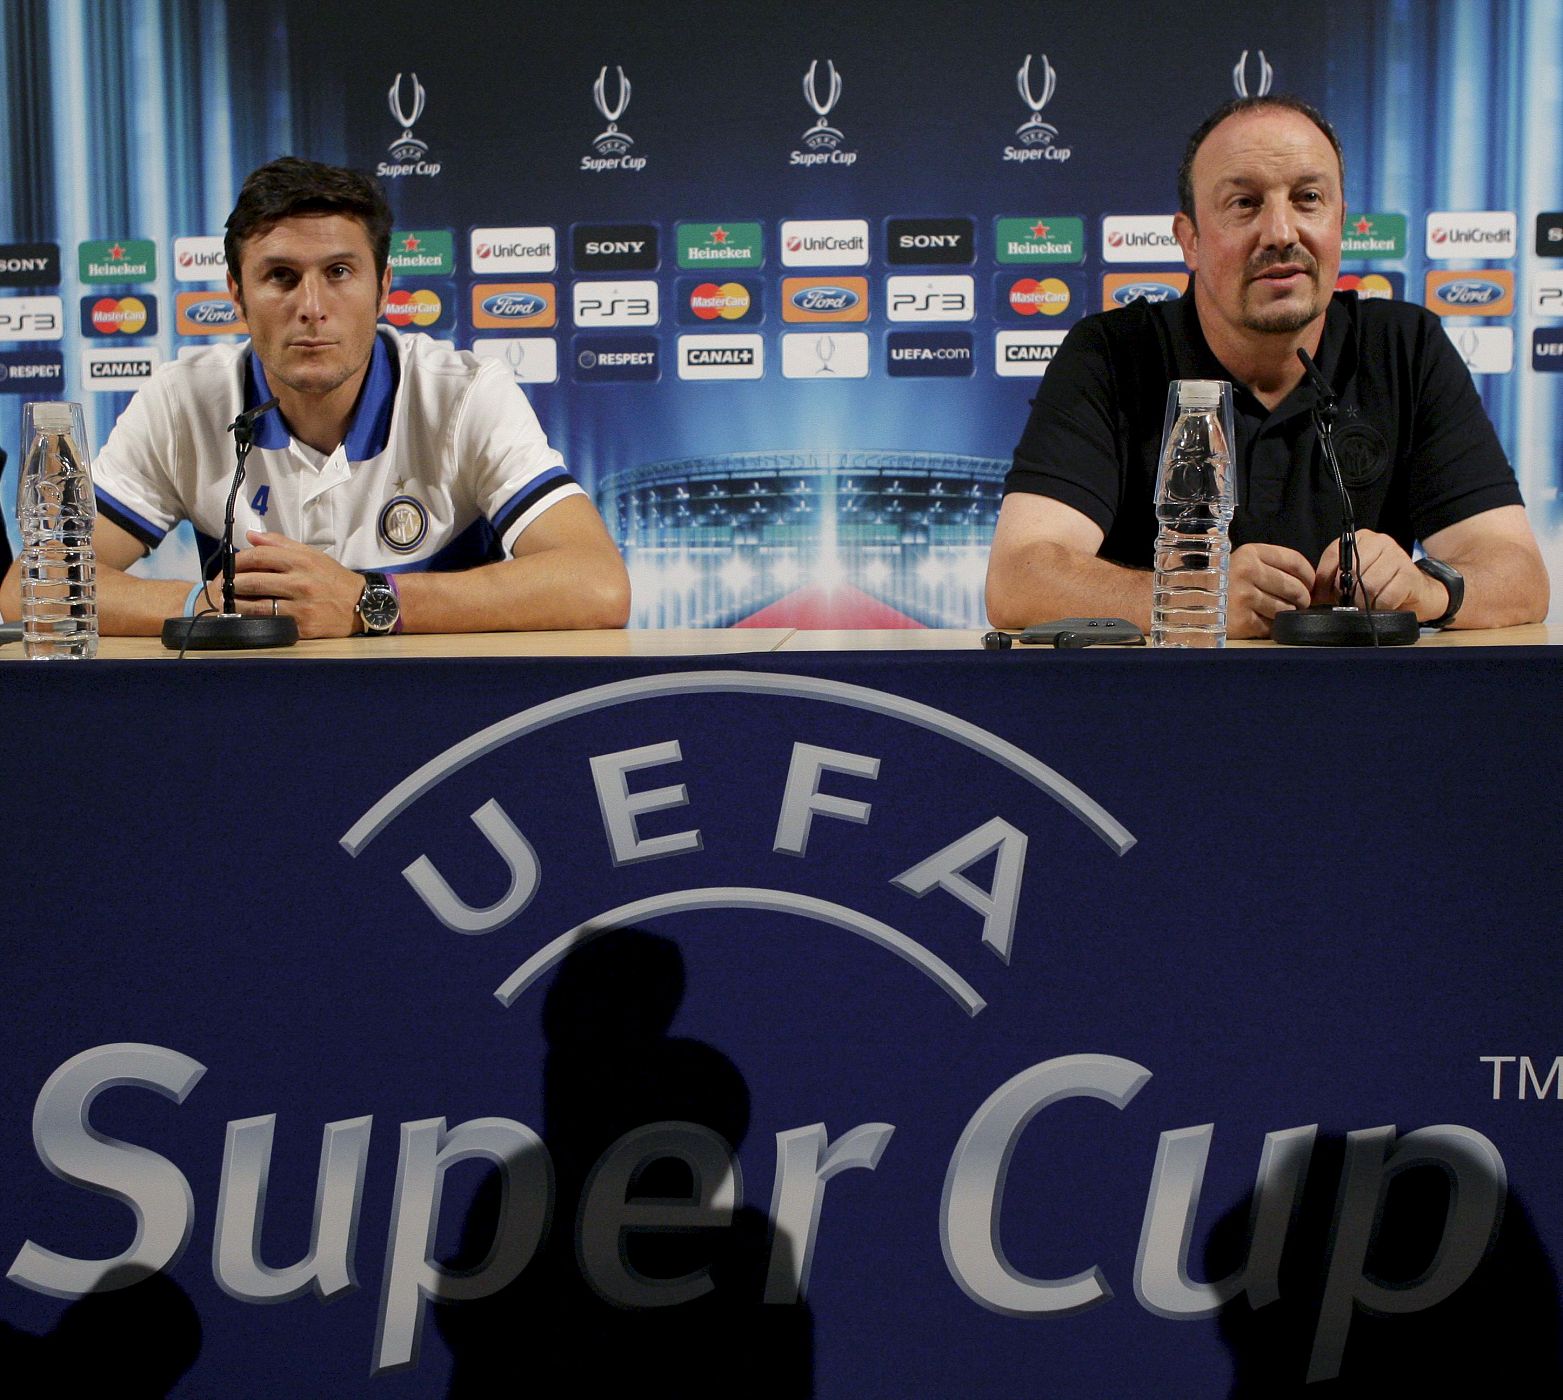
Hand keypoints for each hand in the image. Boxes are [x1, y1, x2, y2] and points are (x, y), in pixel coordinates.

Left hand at [231, 530, 364, 637]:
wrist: (362, 604)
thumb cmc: (333, 578)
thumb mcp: (311, 555)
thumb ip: (280, 544)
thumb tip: (250, 536)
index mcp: (301, 561)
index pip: (259, 556)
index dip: (237, 561)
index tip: (229, 567)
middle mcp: (300, 582)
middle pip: (254, 581)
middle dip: (232, 584)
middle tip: (221, 586)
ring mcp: (301, 606)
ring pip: (257, 605)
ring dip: (237, 604)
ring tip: (227, 602)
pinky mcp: (303, 626)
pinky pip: (270, 622)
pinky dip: (254, 620)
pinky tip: (245, 617)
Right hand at [1228, 542, 1314, 637]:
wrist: (1185, 602)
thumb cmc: (1219, 583)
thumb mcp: (1240, 562)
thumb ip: (1268, 564)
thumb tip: (1307, 581)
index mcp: (1250, 553)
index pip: (1295, 562)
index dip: (1309, 576)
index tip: (1309, 585)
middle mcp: (1246, 572)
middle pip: (1295, 588)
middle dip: (1301, 599)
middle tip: (1297, 604)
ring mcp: (1243, 597)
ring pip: (1286, 609)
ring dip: (1286, 615)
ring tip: (1276, 613)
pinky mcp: (1241, 621)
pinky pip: (1271, 627)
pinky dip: (1271, 628)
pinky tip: (1260, 623)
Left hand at [1314, 530, 1443, 617]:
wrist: (1419, 591)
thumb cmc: (1381, 585)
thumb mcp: (1353, 578)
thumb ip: (1331, 582)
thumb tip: (1311, 596)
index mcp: (1360, 539)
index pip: (1333, 556)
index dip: (1325, 581)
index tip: (1325, 596)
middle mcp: (1380, 541)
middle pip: (1350, 572)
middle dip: (1345, 594)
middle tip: (1349, 603)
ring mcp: (1397, 556)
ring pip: (1367, 585)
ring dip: (1363, 603)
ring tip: (1366, 606)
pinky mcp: (1409, 574)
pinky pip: (1385, 597)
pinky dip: (1379, 607)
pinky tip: (1382, 607)